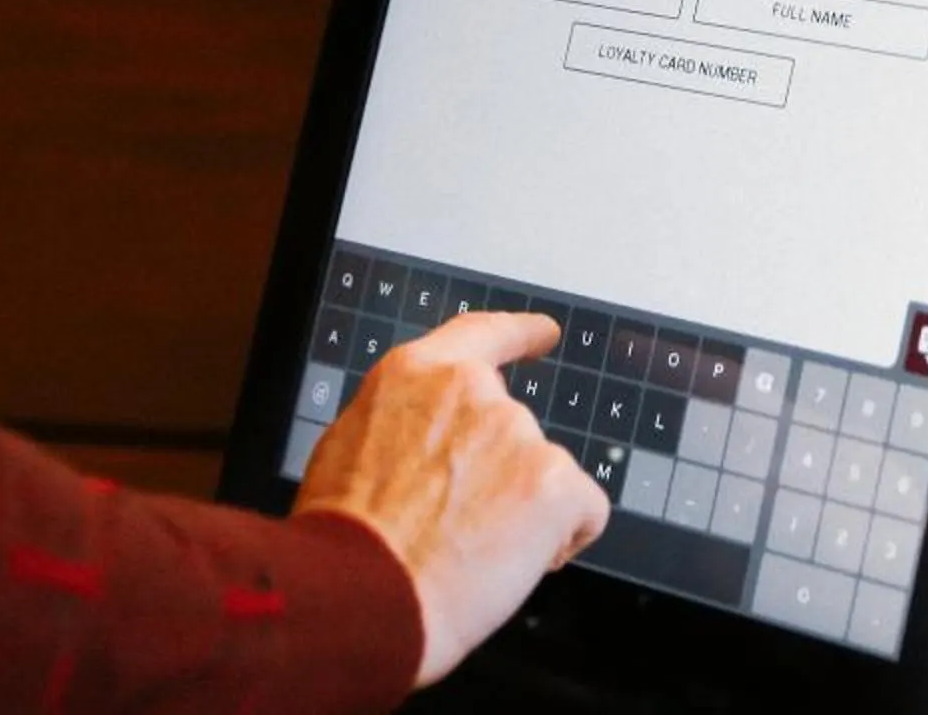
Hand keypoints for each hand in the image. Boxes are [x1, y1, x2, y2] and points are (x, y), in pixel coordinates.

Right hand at [295, 311, 609, 687]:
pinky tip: (510, 565)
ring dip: (521, 514)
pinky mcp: (552, 480)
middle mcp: (471, 392)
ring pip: (543, 476)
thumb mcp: (347, 452)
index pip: (480, 336)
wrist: (362, 594)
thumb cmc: (343, 541)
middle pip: (511, 431)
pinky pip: (584, 511)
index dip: (518, 335)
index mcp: (414, 376)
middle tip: (454, 527)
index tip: (545, 333)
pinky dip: (561, 540)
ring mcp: (516, 433)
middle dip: (496, 479)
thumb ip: (401, 429)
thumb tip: (420, 448)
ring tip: (467, 554)